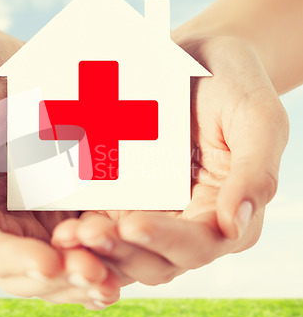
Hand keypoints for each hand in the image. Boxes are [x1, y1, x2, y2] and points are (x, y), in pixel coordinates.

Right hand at [0, 32, 119, 308]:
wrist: (5, 61)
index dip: (14, 260)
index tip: (47, 262)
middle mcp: (7, 222)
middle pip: (30, 270)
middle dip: (63, 277)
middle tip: (97, 275)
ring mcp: (44, 213)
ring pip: (66, 261)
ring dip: (91, 274)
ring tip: (117, 277)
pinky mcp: (76, 198)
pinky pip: (94, 232)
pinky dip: (112, 248)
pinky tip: (136, 249)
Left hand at [52, 35, 288, 285]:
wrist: (198, 57)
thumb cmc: (235, 83)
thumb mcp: (257, 118)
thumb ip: (255, 172)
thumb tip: (234, 226)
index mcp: (226, 213)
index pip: (199, 244)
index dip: (166, 241)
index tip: (132, 223)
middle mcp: (188, 222)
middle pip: (155, 259)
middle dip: (120, 251)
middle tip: (84, 233)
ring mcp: (153, 212)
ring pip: (124, 250)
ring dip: (95, 251)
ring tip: (65, 235)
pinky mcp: (125, 197)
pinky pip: (104, 222)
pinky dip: (84, 232)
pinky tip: (60, 223)